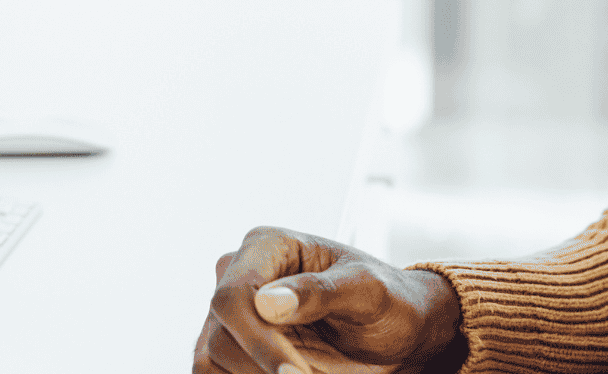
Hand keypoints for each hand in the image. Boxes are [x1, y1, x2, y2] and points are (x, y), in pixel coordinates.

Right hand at [193, 227, 464, 373]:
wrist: (395, 333)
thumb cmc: (388, 301)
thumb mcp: (368, 292)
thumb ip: (321, 291)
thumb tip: (268, 301)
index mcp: (267, 246)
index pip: (234, 296)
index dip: (258, 342)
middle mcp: (239, 275)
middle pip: (220, 336)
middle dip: (264, 370)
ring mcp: (232, 315)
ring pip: (211, 361)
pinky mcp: (233, 347)